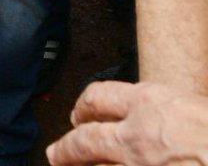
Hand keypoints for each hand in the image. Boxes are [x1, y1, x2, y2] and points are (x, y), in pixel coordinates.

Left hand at [47, 81, 207, 164]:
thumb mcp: (199, 108)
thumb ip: (178, 114)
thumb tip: (170, 125)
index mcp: (151, 103)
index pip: (101, 96)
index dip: (86, 104)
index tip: (80, 112)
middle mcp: (136, 135)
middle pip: (86, 139)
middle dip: (68, 148)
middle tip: (56, 154)